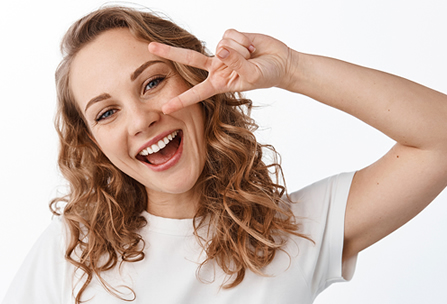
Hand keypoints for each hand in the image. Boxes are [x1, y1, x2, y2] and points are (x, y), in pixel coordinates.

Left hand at [148, 29, 294, 113]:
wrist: (280, 62)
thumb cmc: (267, 75)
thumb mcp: (252, 76)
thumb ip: (235, 63)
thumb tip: (219, 48)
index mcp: (219, 83)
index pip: (197, 93)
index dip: (182, 100)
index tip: (165, 108)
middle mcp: (216, 67)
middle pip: (189, 59)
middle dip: (170, 52)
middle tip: (150, 47)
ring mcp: (222, 51)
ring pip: (222, 45)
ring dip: (241, 50)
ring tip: (252, 56)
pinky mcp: (229, 37)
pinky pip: (230, 35)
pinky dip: (243, 40)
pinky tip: (251, 46)